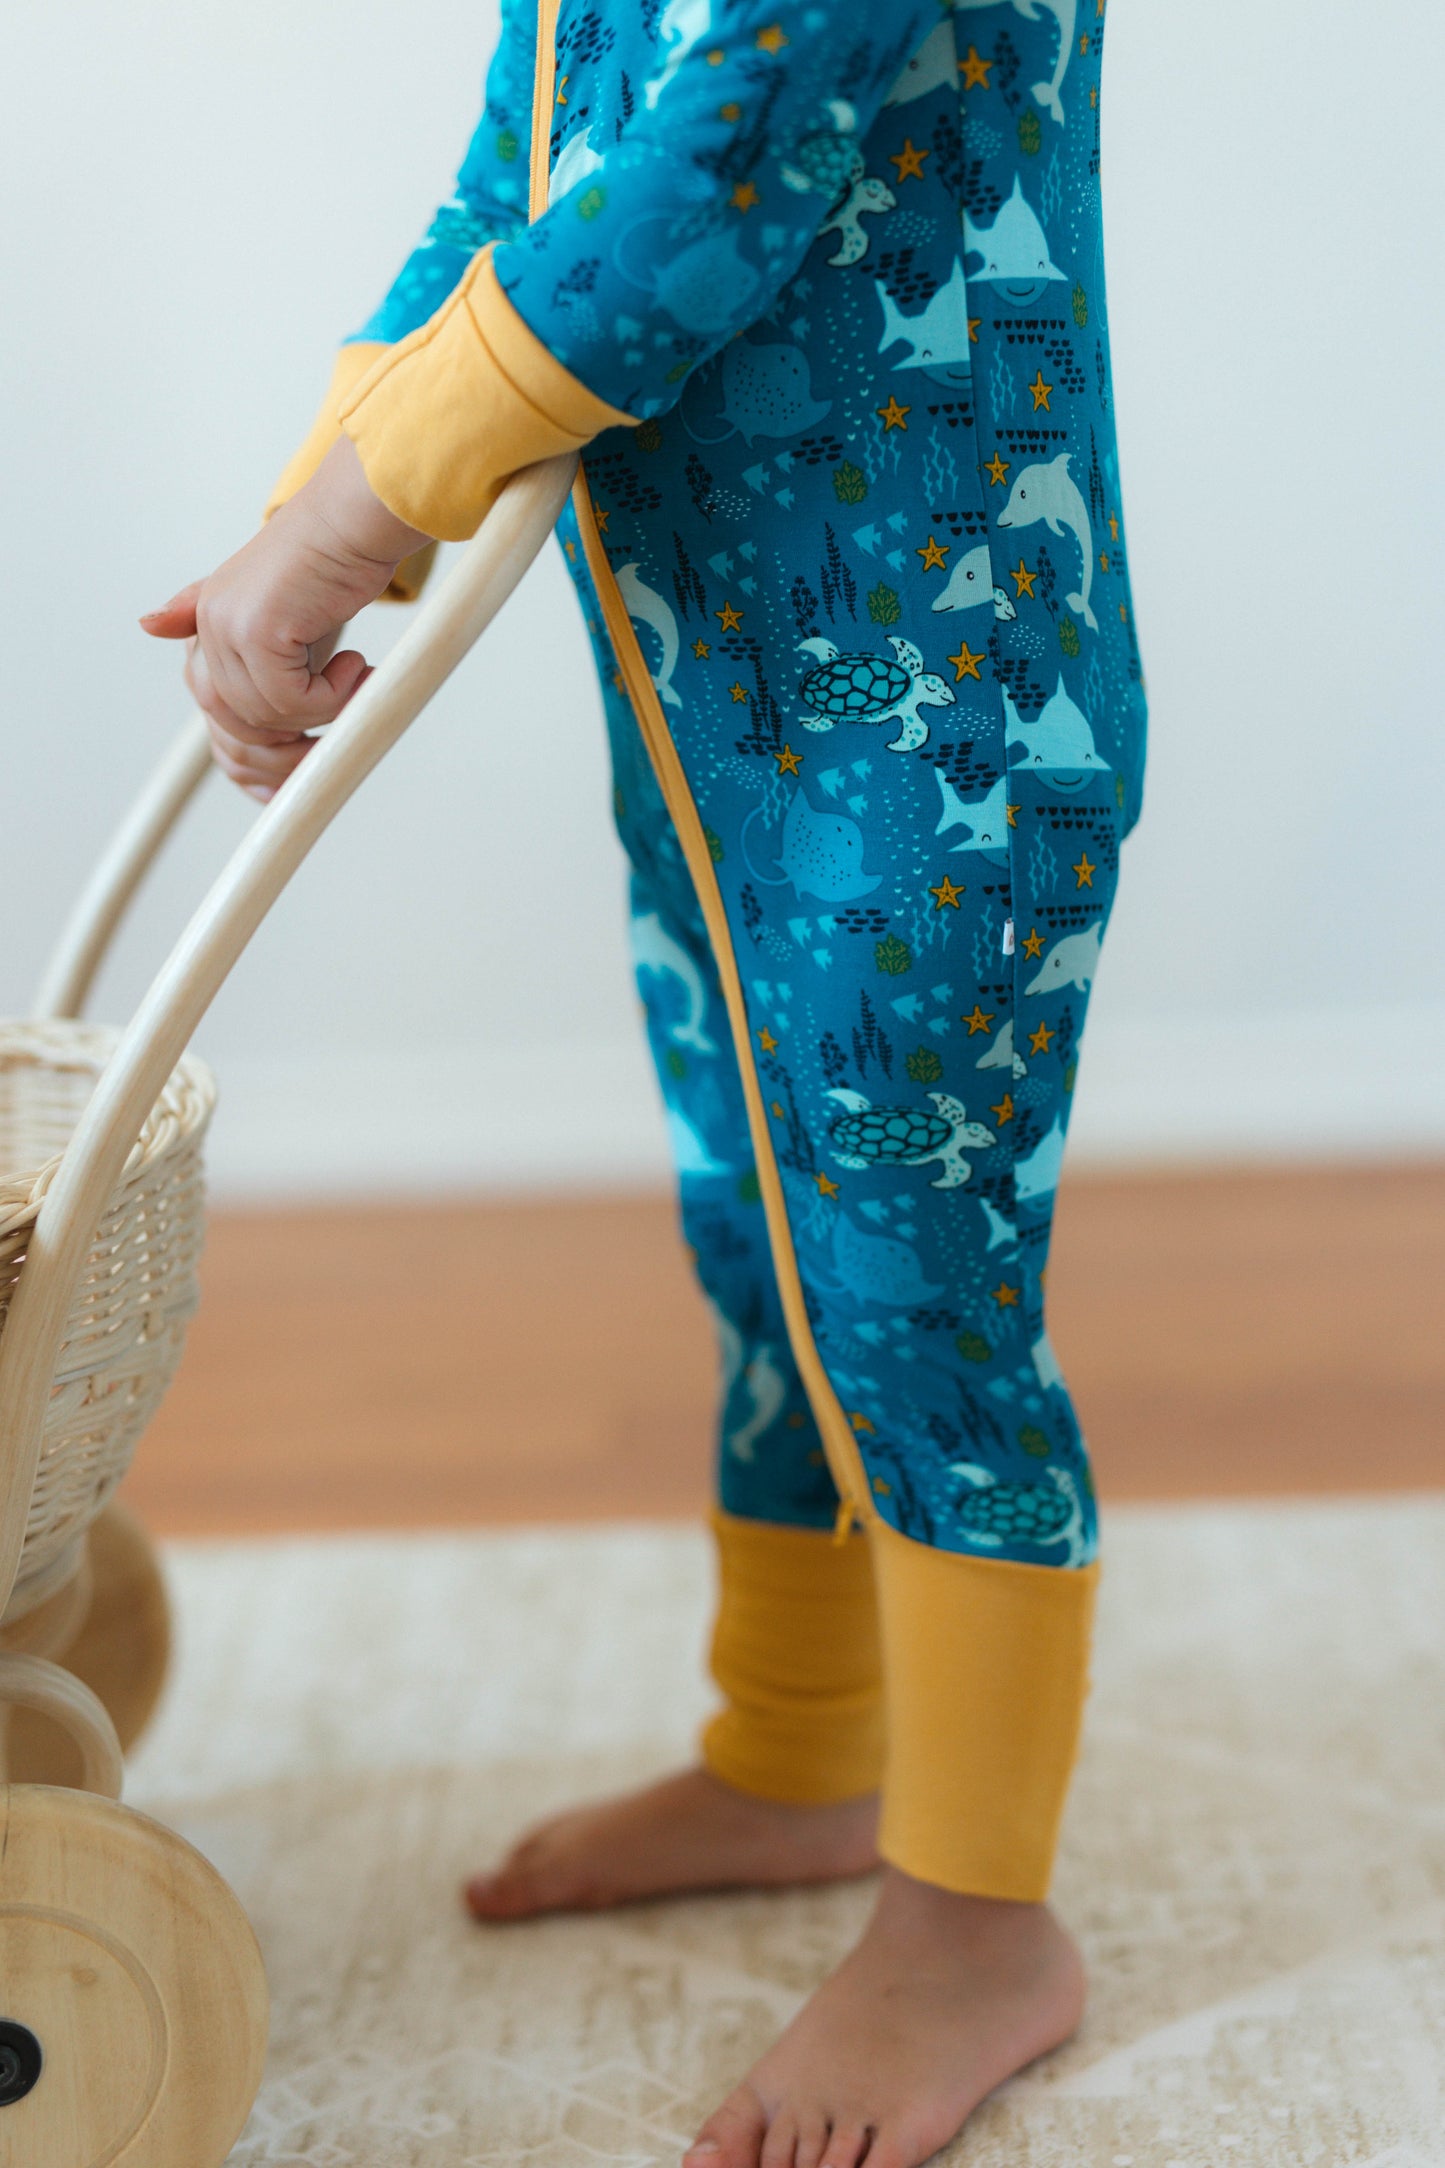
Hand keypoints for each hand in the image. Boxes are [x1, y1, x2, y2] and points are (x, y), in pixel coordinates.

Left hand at [141, 437, 431, 799]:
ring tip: (357, 681)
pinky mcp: (256, 628)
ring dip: (320, 714)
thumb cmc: (332, 564)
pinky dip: (331, 697)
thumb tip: (176, 650)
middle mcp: (208, 626)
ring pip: (266, 717)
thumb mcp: (288, 623)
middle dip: (286, 750)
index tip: (291, 779)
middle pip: (234, 726)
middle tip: (336, 737)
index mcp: (206, 627)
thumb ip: (250, 658)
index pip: (215, 716)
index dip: (250, 761)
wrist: (355, 520)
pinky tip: (356, 665)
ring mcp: (226, 626)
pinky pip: (291, 701)